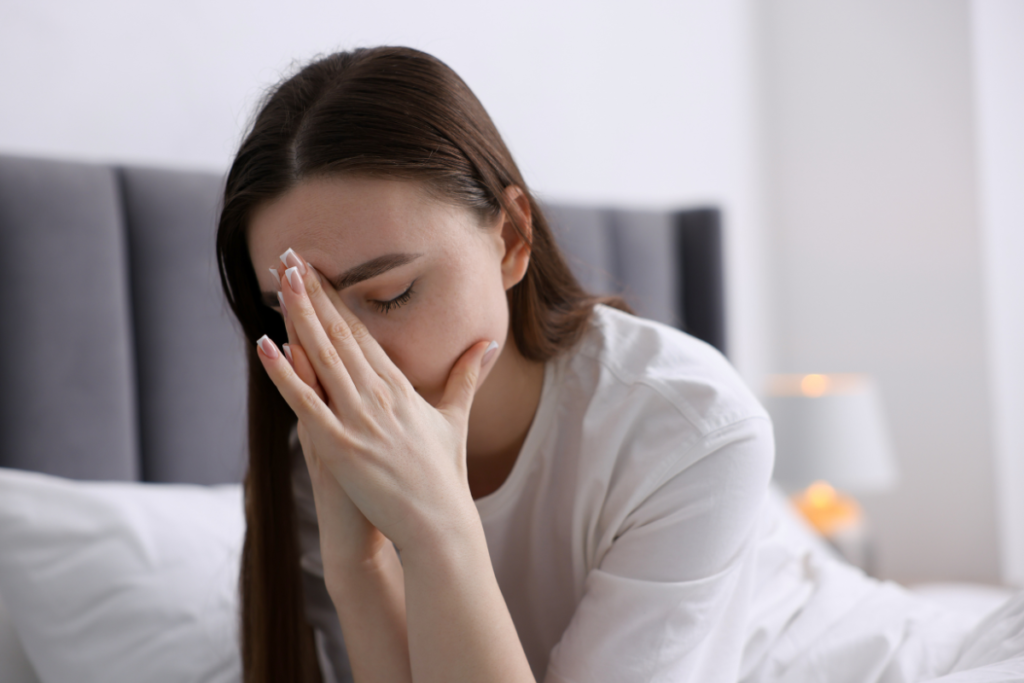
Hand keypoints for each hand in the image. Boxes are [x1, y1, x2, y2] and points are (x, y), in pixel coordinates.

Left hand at [257, 250, 497, 559]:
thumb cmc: (445, 475)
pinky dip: (285, 373)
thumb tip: (487, 344)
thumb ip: (465, 377)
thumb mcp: (454, 418)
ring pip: (323, 355)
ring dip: (299, 314)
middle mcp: (378, 394)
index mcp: (400, 386)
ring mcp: (358, 419)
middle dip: (313, 293)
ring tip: (278, 278)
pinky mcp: (341, 446)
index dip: (338, 298)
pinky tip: (266, 344)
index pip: (363, 331)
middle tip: (288, 255)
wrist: (438, 523)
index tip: (318, 270)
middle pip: (340, 333)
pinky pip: (307, 402)